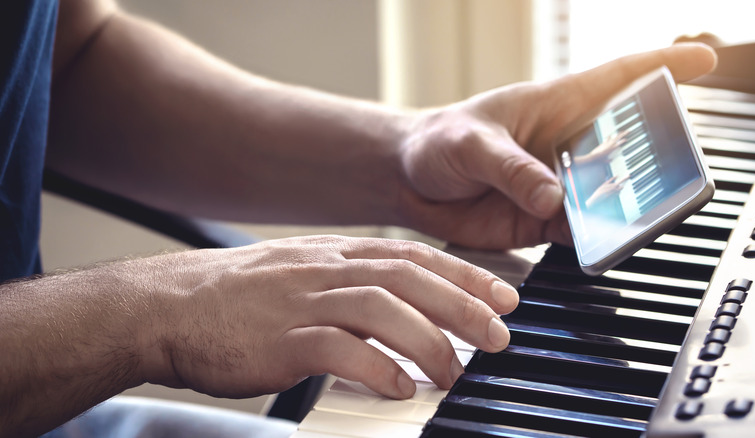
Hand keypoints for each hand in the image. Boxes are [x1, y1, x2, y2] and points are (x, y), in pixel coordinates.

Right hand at [140, 235, 517, 399]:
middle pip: (408, 277)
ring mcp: (302, 302)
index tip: (501, 292)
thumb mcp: (298, 273)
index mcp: (332, 253)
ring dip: (428, 340)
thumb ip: (346, 283)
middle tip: (498, 333)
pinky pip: (338, 349)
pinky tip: (400, 388)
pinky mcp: (280, 339)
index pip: (412, 255)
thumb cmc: (235, 297)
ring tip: (455, 372)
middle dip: (462, 303)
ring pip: (381, 308)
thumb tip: (396, 305)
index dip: (463, 273)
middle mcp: (324, 270)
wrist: (167, 306)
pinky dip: (377, 369)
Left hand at [398, 43, 715, 249]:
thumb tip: (552, 197)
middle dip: (655, 155)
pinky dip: (594, 240)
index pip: (615, 80)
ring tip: (639, 215)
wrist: (407, 182)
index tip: (703, 61)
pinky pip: (580, 232)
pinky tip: (601, 243)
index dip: (661, 67)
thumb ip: (510, 169)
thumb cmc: (436, 143)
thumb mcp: (471, 146)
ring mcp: (557, 185)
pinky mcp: (543, 220)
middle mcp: (564, 145)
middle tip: (674, 167)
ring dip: (626, 207)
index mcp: (552, 106)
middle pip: (625, 145)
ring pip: (609, 196)